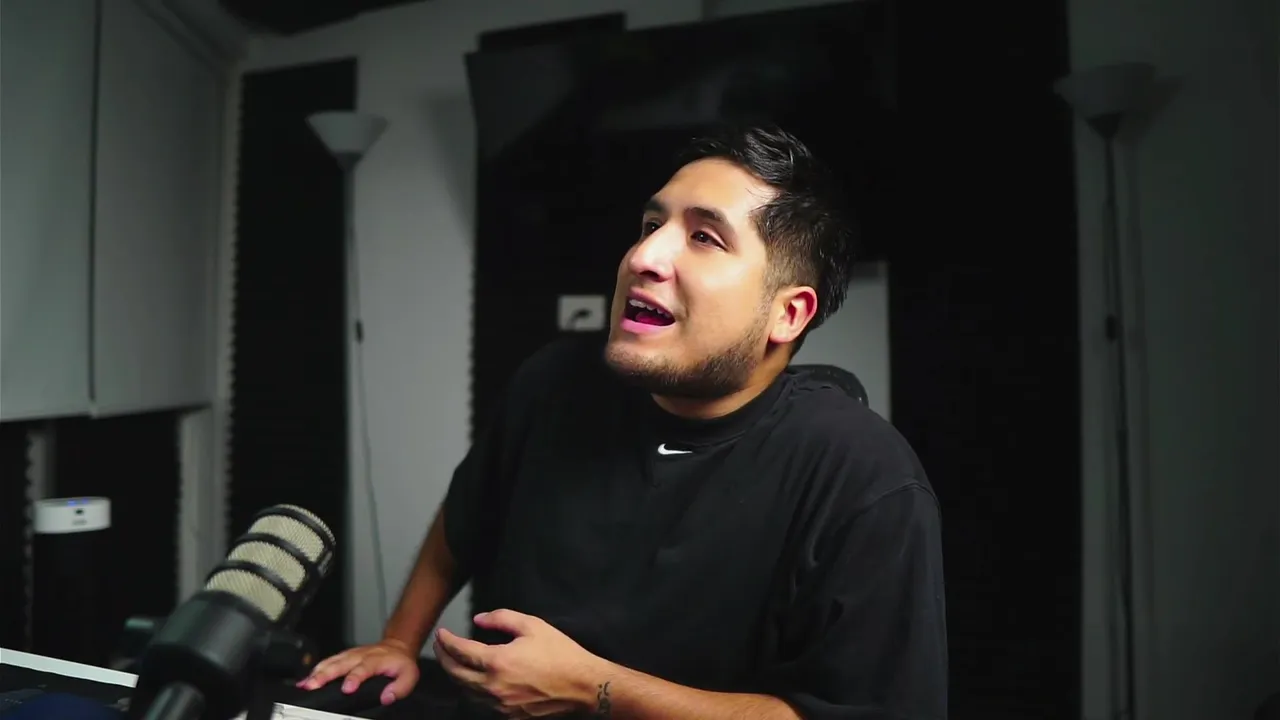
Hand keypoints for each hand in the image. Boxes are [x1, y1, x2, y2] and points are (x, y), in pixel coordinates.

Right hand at [296, 639, 419, 705]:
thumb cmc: (400, 663)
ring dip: (317, 673)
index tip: (346, 689)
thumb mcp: (409, 675)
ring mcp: (350, 655)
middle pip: (340, 663)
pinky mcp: (343, 657)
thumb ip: (400, 687)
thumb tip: (387, 697)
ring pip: (331, 662)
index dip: (354, 678)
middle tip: (313, 686)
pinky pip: (327, 662)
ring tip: (305, 685)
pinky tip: (305, 680)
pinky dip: (315, 670)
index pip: (363, 668)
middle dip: (325, 675)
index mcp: (376, 659)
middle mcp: (360, 655)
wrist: (396, 647)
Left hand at [434, 609, 605, 718]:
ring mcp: (500, 704)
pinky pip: (481, 702)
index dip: (446, 641)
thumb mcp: (532, 626)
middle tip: (440, 646)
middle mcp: (493, 686)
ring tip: (454, 662)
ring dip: (456, 675)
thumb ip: (501, 619)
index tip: (441, 633)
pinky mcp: (509, 715)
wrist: (582, 686)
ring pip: (466, 691)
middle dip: (444, 658)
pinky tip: (475, 679)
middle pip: (455, 674)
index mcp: (497, 662)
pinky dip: (472, 689)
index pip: (460, 651)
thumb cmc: (560, 654)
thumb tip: (479, 619)